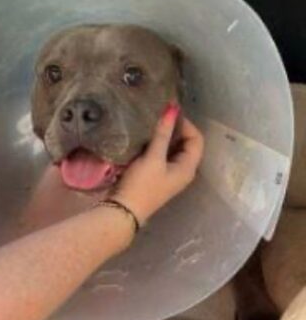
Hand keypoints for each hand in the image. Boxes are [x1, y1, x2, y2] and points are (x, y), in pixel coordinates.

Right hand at [111, 106, 203, 224]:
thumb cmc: (142, 185)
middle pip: (185, 144)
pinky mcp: (154, 176)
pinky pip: (160, 156)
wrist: (122, 211)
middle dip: (175, 129)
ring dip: (164, 137)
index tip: (168, 114)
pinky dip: (155, 146)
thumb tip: (173, 109)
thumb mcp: (153, 158)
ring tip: (150, 125)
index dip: (186, 124)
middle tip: (159, 116)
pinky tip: (143, 139)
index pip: (196, 139)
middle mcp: (181, 171)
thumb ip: (163, 133)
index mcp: (188, 167)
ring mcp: (168, 175)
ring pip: (171, 150)